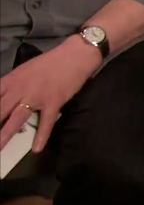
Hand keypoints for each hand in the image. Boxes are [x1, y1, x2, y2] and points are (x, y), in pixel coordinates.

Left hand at [0, 36, 100, 151]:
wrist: (74, 55)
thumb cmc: (49, 62)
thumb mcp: (24, 71)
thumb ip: (12, 86)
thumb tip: (3, 99)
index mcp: (11, 81)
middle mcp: (19, 89)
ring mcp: (36, 96)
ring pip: (17, 119)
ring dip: (5, 135)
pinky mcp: (53, 102)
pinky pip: (45, 121)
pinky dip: (41, 136)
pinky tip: (36, 149)